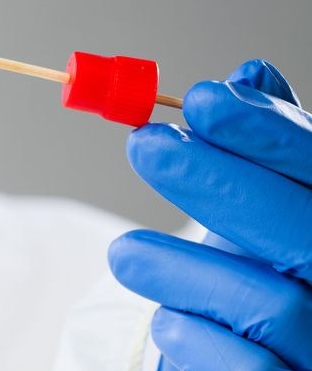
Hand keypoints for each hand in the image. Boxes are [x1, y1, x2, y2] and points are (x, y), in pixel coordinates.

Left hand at [109, 60, 311, 369]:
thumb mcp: (261, 213)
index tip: (202, 100)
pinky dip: (196, 339)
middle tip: (144, 146)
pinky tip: (169, 322)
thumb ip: (261, 154)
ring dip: (183, 269)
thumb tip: (249, 75)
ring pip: (273, 303)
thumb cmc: (254, 283)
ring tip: (123, 255)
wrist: (252, 370)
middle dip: (221, 182)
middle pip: (307, 229)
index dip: (273, 132)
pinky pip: (249, 370)